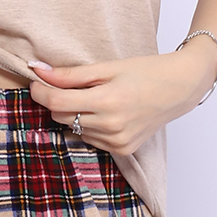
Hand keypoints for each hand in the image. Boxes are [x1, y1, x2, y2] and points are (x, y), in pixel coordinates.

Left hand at [27, 41, 216, 155]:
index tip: (36, 82)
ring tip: (97, 98)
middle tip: (71, 85)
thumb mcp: (107, 67)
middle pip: (61, 117)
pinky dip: (90, 126)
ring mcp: (117, 141)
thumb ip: (70, 74)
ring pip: (74, 129)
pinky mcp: (122, 149)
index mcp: (107, 101)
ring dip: (75, 114)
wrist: (180, 88)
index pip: (57, 102)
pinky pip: (90, 139)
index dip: (40, 92)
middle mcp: (111, 126)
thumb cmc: (146, 72)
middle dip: (58, 101)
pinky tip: (107, 113)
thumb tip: (37, 70)